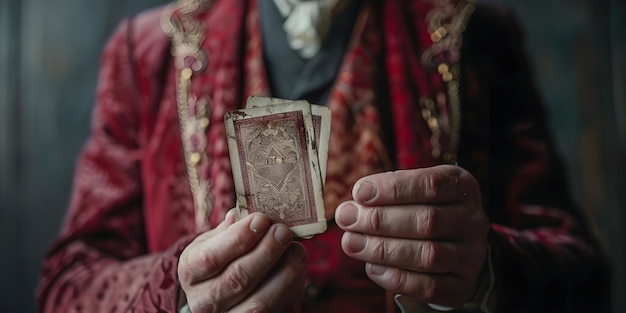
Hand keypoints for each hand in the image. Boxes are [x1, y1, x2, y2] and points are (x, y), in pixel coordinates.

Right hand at [178, 211, 307, 312]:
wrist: (220, 292)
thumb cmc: (220, 257)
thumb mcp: (215, 240)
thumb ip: (230, 229)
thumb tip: (244, 214)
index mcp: (190, 271)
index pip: (210, 257)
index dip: (238, 238)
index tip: (261, 219)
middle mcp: (203, 300)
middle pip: (237, 279)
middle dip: (266, 252)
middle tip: (283, 231)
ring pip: (258, 302)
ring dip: (284, 273)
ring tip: (296, 249)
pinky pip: (274, 310)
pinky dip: (291, 287)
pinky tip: (297, 267)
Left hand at [335, 165, 488, 307]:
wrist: (455, 244)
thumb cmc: (423, 208)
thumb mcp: (412, 190)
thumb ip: (384, 194)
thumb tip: (351, 208)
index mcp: (462, 186)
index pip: (430, 185)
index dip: (393, 189)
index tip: (359, 193)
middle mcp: (473, 220)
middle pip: (427, 221)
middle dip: (380, 221)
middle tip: (348, 219)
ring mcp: (472, 255)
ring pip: (428, 255)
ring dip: (383, 250)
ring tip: (352, 243)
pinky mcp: (463, 286)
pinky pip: (429, 287)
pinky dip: (396, 278)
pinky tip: (372, 267)